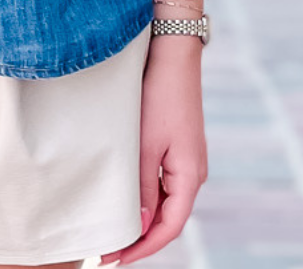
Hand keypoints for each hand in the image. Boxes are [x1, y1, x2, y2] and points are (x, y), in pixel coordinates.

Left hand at [99, 37, 207, 264]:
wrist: (172, 55)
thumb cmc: (159, 96)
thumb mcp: (145, 144)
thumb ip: (141, 186)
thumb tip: (139, 225)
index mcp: (190, 176)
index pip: (169, 227)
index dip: (144, 248)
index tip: (116, 259)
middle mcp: (194, 172)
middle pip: (168, 218)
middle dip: (141, 238)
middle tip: (108, 251)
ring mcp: (188, 159)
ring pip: (165, 201)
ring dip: (143, 218)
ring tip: (114, 230)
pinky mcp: (179, 146)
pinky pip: (164, 183)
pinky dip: (147, 197)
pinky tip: (127, 199)